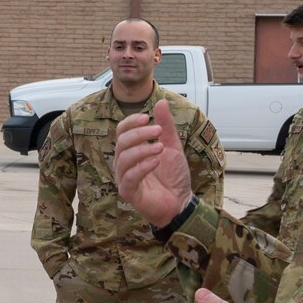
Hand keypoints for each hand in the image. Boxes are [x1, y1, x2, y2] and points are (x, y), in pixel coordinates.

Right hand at [113, 101, 193, 227]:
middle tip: (158, 131)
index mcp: (131, 150)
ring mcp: (124, 178)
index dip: (131, 122)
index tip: (148, 118)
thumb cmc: (173, 175)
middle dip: (140, 134)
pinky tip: (155, 162)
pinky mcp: (128, 192)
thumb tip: (161, 102)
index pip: (122, 131)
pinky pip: (129, 177)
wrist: (181, 201)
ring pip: (123, 158)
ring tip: (160, 148)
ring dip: (142, 150)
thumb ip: (166, 126)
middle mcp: (124, 162)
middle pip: (121, 142)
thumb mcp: (172, 145)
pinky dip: (142, 167)